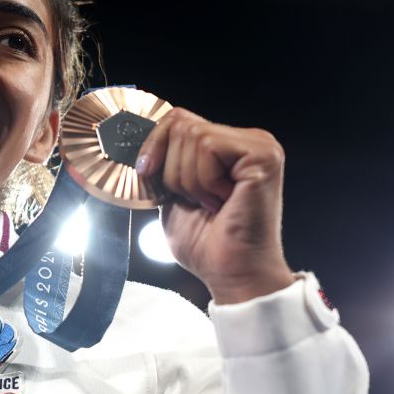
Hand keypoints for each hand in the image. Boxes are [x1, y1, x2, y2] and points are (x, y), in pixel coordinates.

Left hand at [135, 108, 294, 303]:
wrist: (230, 273)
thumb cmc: (206, 242)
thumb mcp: (171, 193)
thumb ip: (163, 163)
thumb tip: (131, 140)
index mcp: (227, 147)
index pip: (178, 119)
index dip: (153, 144)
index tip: (145, 172)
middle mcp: (247, 140)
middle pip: (181, 123)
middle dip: (172, 169)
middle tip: (194, 200)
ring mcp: (259, 145)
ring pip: (193, 135)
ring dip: (188, 179)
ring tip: (211, 204)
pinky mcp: (263, 155)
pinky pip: (208, 147)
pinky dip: (202, 180)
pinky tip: (222, 202)